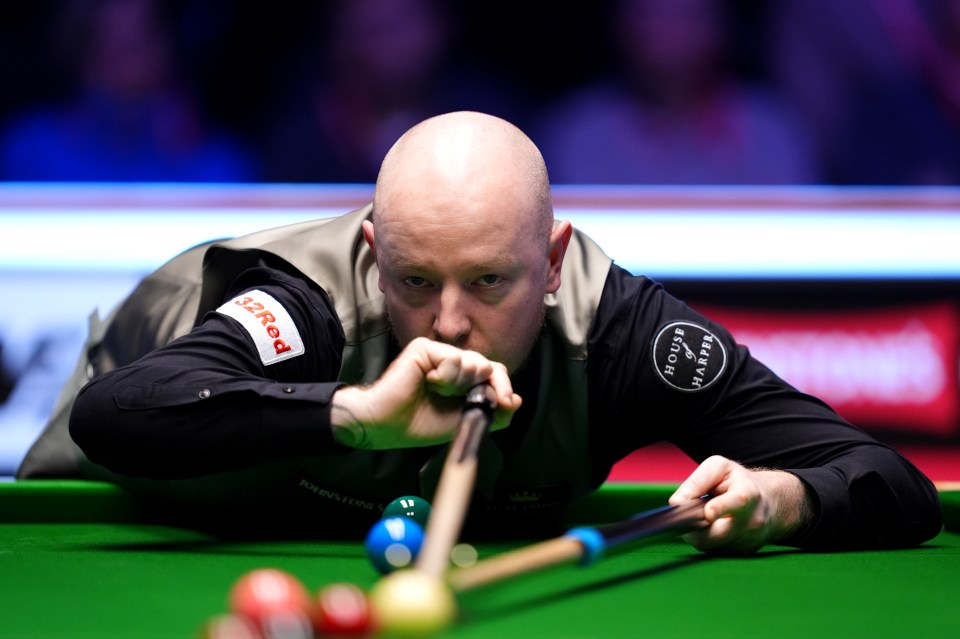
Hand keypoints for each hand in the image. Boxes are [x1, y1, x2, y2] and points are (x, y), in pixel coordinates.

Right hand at [329, 337, 521, 449]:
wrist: (387, 425)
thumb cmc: (420, 424)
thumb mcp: (464, 421)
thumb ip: (493, 413)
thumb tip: (516, 400)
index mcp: (462, 379)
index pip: (493, 374)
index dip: (502, 387)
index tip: (506, 402)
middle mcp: (452, 363)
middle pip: (487, 365)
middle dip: (482, 386)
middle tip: (460, 398)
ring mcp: (439, 354)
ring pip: (473, 361)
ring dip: (460, 383)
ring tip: (438, 391)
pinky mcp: (425, 348)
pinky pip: (453, 357)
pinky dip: (446, 376)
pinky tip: (429, 383)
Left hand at [669, 455, 811, 554]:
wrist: (770, 501)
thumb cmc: (738, 481)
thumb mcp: (718, 468)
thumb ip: (696, 482)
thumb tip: (675, 503)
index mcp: (748, 493)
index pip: (737, 502)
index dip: (721, 508)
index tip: (707, 513)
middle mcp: (752, 520)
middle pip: (717, 535)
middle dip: (694, 528)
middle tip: (684, 517)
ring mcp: (750, 539)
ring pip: (711, 544)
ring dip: (699, 533)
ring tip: (703, 518)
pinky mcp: (744, 552)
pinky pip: (715, 550)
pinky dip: (707, 539)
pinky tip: (712, 527)